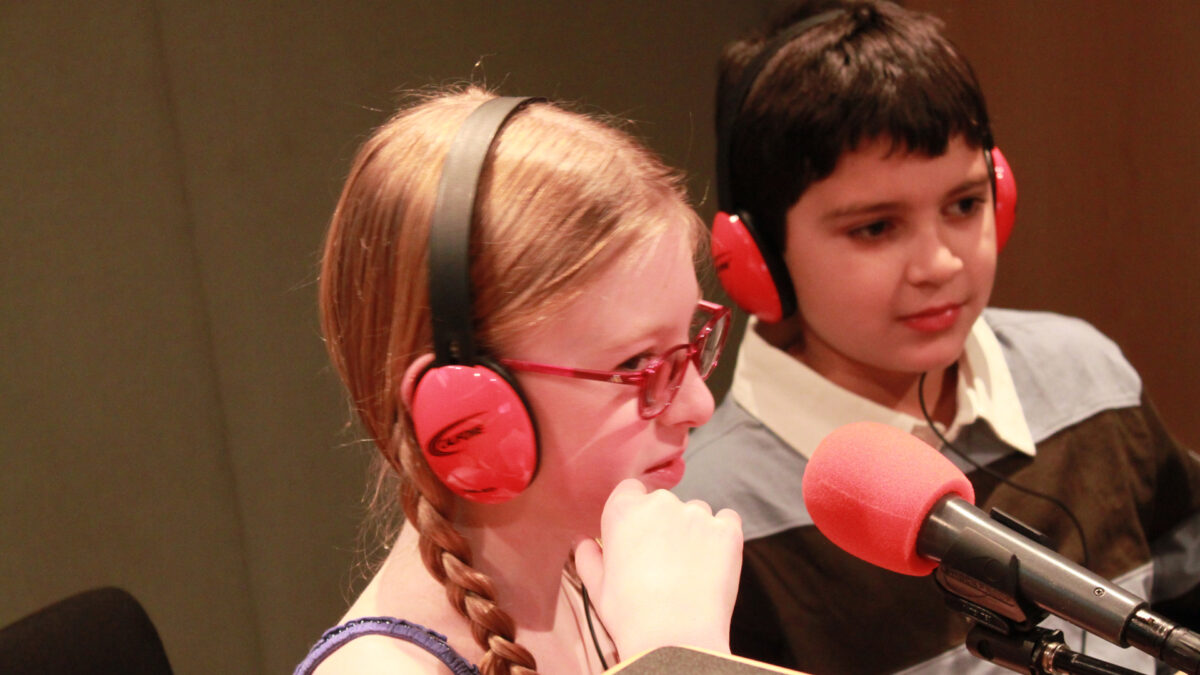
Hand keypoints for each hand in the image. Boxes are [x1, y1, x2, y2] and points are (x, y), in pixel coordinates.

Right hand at [574, 479, 742, 658]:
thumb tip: (584, 543)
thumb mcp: (597, 587)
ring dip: (694, 531)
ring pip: (696, 513)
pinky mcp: (727, 530)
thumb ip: (588, 557)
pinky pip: (727, 522)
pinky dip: (721, 537)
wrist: (674, 638)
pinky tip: (712, 564)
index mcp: (624, 511)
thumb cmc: (631, 615)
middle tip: (664, 560)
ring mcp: (697, 514)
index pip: (631, 490)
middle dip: (666, 524)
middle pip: (665, 503)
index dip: (636, 511)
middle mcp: (660, 503)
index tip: (639, 533)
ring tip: (689, 570)